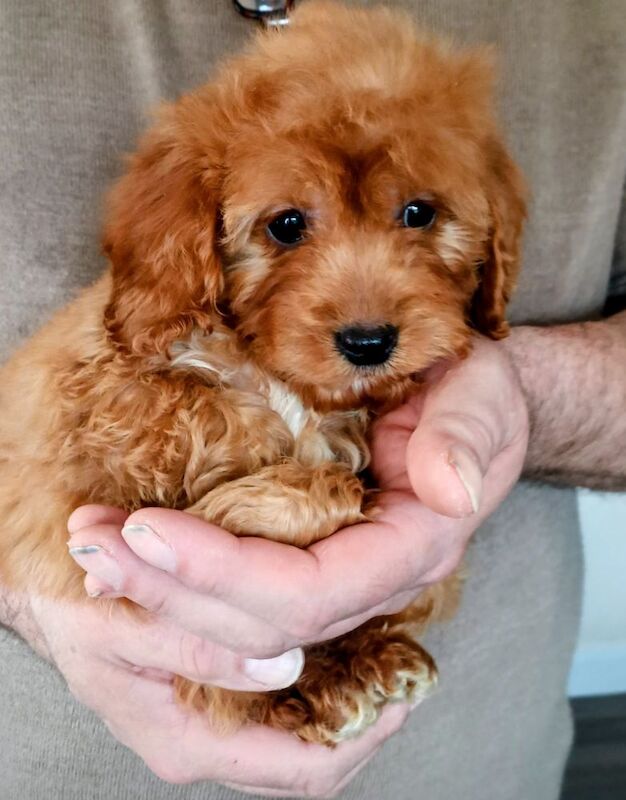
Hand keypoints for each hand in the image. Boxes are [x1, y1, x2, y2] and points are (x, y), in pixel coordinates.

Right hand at [1, 578, 408, 796]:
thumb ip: (197, 646)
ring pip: (298, 731)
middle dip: (359, 720)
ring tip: (385, 665)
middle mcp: (207, 740)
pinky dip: (316, 682)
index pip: (301, 769)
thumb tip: (277, 663)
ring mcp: (211, 720)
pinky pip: (281, 704)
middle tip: (404, 677)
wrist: (51, 594)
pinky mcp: (213, 693)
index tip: (400, 696)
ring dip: (343, 702)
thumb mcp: (124, 626)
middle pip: (308, 758)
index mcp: (189, 740)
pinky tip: (340, 647)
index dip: (359, 738)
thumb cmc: (76, 611)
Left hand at [63, 335, 526, 791]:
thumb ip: (467, 438)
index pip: (311, 589)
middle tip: (90, 538)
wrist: (469, 399)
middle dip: (170, 589)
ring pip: (243, 620)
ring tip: (92, 543)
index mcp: (413, 545)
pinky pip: (241, 590)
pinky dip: (178, 579)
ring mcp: (337, 571)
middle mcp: (369, 576)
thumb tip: (450, 490)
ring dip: (159, 589)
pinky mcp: (310, 552)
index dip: (226, 572)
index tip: (145, 530)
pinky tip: (127, 552)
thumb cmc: (475, 390)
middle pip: (262, 622)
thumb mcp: (481, 394)